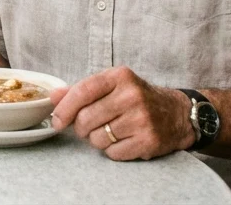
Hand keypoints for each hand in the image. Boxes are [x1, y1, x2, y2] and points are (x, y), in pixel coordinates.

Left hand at [49, 66, 194, 160]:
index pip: (83, 91)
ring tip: (110, 131)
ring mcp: (142, 119)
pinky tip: (122, 140)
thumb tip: (53, 97)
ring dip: (97, 140)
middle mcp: (132, 96)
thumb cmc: (137, 98)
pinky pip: (113, 153)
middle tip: (88, 127)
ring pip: (97, 139)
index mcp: (120, 77)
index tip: (58, 120)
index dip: (64, 109)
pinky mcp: (148, 140)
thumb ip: (81, 90)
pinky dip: (112, 150)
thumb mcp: (112, 85)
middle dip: (81, 128)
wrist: (177, 114)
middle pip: (86, 119)